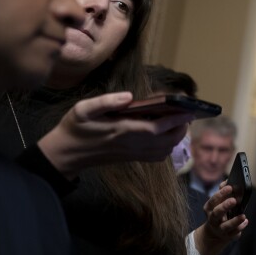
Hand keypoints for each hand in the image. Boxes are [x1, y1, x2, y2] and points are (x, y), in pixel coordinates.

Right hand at [37, 91, 192, 178]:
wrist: (66, 153)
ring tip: (179, 121)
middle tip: (186, 113)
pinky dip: (167, 146)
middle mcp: (131, 144)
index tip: (188, 110)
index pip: (157, 128)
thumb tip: (129, 96)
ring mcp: (133, 153)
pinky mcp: (132, 158)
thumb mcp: (83, 109)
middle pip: (167, 140)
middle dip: (181, 128)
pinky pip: (157, 156)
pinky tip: (165, 134)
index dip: (175, 120)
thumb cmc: (75, 127)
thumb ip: (106, 101)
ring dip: (176, 137)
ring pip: (165, 150)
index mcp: (122, 131)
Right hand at [194, 184, 247, 254]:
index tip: (230, 187)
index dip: (220, 194)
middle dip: (224, 206)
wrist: (214, 232)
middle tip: (234, 200)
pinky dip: (240, 228)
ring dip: (234, 221)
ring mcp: (219, 229)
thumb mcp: (218, 202)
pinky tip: (245, 221)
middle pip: (217, 213)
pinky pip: (233, 233)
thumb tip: (227, 181)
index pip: (213, 200)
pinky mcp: (227, 236)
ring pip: (226, 226)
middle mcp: (213, 219)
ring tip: (243, 216)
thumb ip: (223, 191)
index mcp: (209, 208)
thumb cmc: (219, 211)